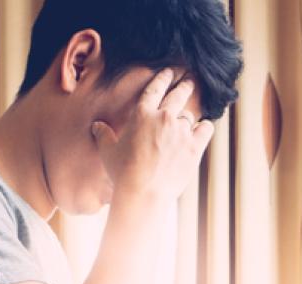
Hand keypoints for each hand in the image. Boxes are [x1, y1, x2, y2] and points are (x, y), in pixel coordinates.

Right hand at [91, 68, 214, 202]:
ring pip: (190, 116)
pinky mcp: (194, 146)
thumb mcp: (108, 151)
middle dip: (184, 86)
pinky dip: (204, 128)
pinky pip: (205, 128)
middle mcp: (164, 117)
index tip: (169, 73)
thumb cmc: (122, 173)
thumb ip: (103, 135)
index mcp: (142, 114)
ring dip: (187, 118)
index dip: (163, 79)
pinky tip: (202, 130)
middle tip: (188, 81)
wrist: (143, 193)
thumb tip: (96, 126)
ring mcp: (181, 131)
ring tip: (188, 120)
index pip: (155, 89)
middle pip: (178, 94)